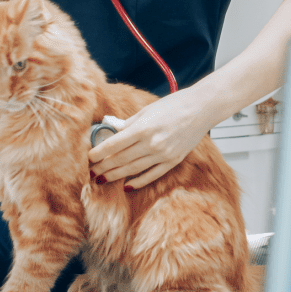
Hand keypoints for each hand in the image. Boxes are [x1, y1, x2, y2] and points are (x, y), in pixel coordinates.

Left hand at [87, 89, 208, 190]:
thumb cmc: (173, 105)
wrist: (201, 109)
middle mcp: (152, 143)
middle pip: (121, 159)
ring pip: (133, 170)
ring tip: (103, 179)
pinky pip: (151, 175)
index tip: (89, 158)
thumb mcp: (147, 110)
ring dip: (116, 175)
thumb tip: (110, 127)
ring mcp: (163, 155)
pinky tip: (127, 186)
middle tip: (92, 172)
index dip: (99, 152)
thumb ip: (128, 123)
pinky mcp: (173, 161)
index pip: (114, 144)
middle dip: (104, 166)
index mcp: (143, 127)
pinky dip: (138, 182)